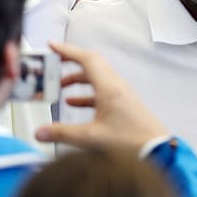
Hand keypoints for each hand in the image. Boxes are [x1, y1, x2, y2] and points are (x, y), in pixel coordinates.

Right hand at [34, 42, 168, 151]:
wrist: (157, 150)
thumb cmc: (129, 142)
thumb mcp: (91, 138)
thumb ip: (63, 134)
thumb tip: (39, 132)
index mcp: (109, 87)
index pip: (86, 59)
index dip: (68, 51)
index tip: (52, 46)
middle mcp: (116, 86)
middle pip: (91, 64)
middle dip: (70, 61)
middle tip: (53, 63)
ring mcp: (121, 94)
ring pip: (96, 77)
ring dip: (77, 78)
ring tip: (59, 87)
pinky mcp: (123, 104)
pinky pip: (101, 91)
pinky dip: (86, 93)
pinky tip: (73, 104)